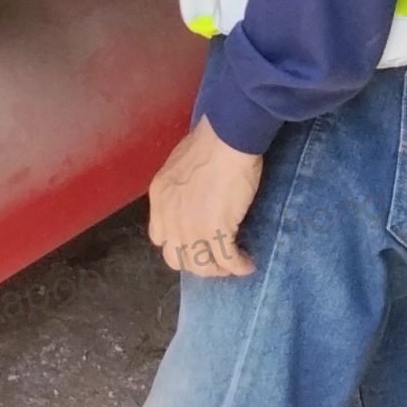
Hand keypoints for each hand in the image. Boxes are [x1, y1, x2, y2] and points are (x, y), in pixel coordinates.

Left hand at [147, 118, 263, 278]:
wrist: (227, 137)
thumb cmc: (210, 142)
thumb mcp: (180, 165)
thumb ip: (181, 186)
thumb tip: (194, 195)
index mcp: (160, 198)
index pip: (160, 237)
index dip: (177, 244)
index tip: (194, 242)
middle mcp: (169, 217)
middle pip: (177, 258)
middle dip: (196, 263)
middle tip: (214, 258)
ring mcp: (191, 226)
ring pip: (201, 265)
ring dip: (218, 269)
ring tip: (232, 265)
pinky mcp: (216, 230)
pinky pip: (227, 259)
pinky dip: (239, 266)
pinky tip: (247, 265)